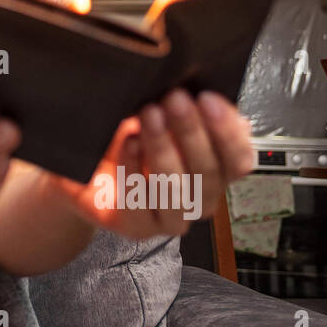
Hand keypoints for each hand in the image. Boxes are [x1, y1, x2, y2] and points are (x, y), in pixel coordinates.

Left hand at [44, 90, 252, 239]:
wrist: (87, 165)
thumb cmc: (130, 136)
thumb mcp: (162, 114)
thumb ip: (193, 111)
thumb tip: (218, 99)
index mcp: (217, 171)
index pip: (239, 161)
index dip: (228, 132)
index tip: (207, 98)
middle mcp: (200, 199)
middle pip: (209, 173)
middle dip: (190, 132)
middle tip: (173, 99)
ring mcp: (171, 218)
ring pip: (177, 191)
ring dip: (163, 150)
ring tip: (149, 116)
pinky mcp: (139, 228)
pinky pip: (141, 203)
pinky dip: (134, 169)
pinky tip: (129, 144)